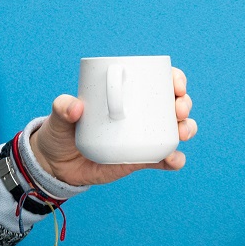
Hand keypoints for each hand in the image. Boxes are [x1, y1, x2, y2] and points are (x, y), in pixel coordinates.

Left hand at [28, 67, 197, 187]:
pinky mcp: (142, 160)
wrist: (58, 166)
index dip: (174, 80)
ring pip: (176, 130)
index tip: (176, 85)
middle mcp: (142, 115)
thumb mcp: (58, 116)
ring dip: (186, 128)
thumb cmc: (60, 133)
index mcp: (127, 96)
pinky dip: (175, 159)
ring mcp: (144, 138)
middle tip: (178, 109)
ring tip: (181, 133)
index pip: (158, 82)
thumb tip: (76, 106)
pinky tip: (174, 159)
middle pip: (174, 105)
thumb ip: (62, 107)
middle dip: (184, 104)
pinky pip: (165, 159)